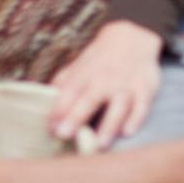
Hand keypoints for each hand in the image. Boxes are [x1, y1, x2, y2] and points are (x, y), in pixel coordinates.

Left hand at [49, 20, 162, 147]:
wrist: (132, 37)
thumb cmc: (99, 60)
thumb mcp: (78, 66)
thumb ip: (61, 85)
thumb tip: (37, 102)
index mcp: (85, 74)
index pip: (69, 92)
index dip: (58, 109)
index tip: (50, 128)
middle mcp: (105, 79)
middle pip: (90, 99)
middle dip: (77, 116)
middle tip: (64, 135)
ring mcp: (127, 84)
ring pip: (119, 105)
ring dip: (109, 124)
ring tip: (100, 144)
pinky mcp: (146, 88)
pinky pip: (143, 104)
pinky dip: (137, 118)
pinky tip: (128, 131)